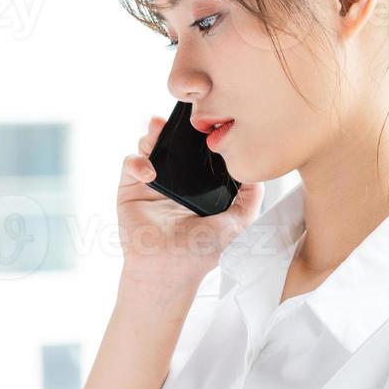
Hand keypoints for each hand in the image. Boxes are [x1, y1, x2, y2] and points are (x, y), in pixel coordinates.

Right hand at [118, 114, 263, 282]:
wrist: (170, 270)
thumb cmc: (202, 251)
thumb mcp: (238, 222)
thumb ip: (251, 198)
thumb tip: (258, 172)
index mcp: (197, 186)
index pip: (197, 153)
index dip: (199, 137)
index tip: (205, 123)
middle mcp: (174, 182)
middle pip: (172, 144)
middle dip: (174, 128)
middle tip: (179, 119)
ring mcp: (150, 185)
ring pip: (149, 147)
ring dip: (153, 135)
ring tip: (159, 131)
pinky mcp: (130, 191)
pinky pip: (130, 164)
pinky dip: (138, 161)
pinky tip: (150, 172)